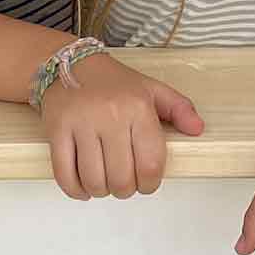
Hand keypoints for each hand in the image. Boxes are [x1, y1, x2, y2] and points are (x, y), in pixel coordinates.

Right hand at [40, 53, 203, 199]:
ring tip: (104, 180)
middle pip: (121, 179)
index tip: (146, 181)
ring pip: (94, 181)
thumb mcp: (151, 89)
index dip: (150, 183)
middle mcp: (110, 115)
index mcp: (138, 107)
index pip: (150, 165)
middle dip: (125, 189)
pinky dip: (75, 190)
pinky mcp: (57, 131)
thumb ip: (179, 108)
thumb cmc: (113, 82)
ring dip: (101, 191)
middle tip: (124, 181)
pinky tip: (83, 185)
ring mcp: (81, 123)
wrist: (71, 63)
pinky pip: (65, 175)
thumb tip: (198, 129)